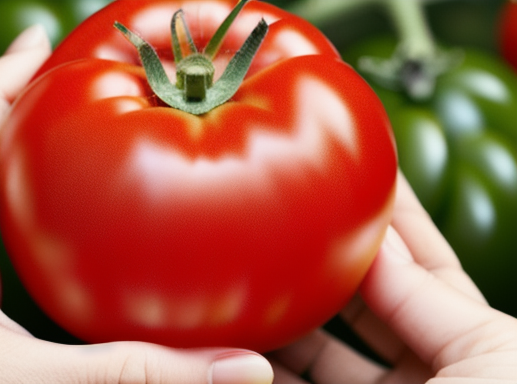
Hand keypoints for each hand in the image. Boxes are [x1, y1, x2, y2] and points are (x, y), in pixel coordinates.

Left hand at [0, 25, 272, 383]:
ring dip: (26, 156)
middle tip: (78, 83)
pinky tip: (69, 224)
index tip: (47, 40)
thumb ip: (131, 371)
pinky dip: (30, 211)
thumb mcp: (24, 378)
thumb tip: (239, 368)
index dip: (7, 74)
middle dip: (24, 105)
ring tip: (78, 138)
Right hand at [269, 173, 516, 383]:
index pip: (420, 267)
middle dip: (326, 261)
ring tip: (257, 272)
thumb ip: (430, 295)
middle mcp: (419, 371)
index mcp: (468, 347)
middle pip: (360, 303)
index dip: (391, 222)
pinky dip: (262, 364)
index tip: (359, 176)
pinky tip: (245, 337)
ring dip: (284, 312)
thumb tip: (378, 240)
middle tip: (293, 220)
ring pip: (317, 347)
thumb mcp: (494, 351)